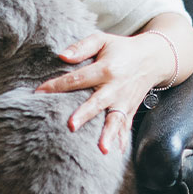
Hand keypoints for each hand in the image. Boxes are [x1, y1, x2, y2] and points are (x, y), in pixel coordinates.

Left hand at [35, 31, 169, 153]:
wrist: (153, 58)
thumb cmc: (122, 49)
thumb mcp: (103, 40)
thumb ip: (82, 47)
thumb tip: (62, 56)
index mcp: (106, 69)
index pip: (78, 79)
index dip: (58, 85)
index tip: (39, 93)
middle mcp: (115, 87)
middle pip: (97, 102)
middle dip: (85, 114)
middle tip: (71, 126)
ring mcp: (124, 101)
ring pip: (115, 120)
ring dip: (109, 135)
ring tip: (103, 149)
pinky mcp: (130, 110)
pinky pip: (126, 127)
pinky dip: (122, 140)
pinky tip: (116, 154)